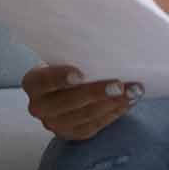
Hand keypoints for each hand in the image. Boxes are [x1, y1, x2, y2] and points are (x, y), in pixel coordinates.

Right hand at [21, 63, 144, 140]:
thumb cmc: (70, 63)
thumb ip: (77, 52)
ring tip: (134, 91)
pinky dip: (115, 112)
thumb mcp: (66, 55)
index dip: (60, 78)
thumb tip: (107, 36)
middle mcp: (39, 106)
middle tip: (120, 85)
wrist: (66, 87)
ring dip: (113, 103)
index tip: (80, 74)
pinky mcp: (72, 133)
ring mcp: (55, 123)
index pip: (44, 81)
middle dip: (97, 93)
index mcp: (33, 82)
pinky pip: (95, 125)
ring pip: (85, 115)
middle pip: (68, 102)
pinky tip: (129, 102)